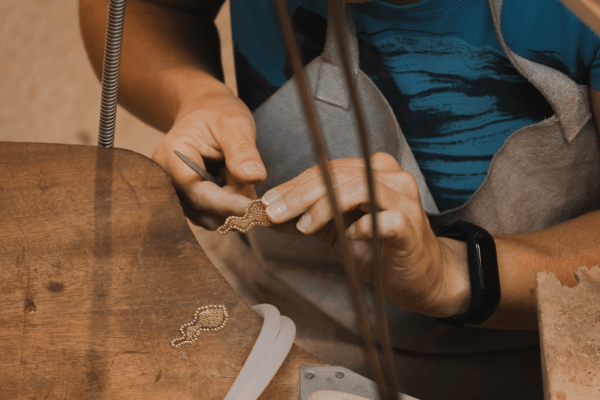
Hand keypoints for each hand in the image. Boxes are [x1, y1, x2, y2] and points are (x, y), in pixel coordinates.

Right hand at [152, 86, 265, 228]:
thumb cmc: (219, 113)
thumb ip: (243, 152)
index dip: (226, 203)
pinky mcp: (184, 199)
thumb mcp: (235, 125)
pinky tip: (234, 187)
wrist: (204, 110)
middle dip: (231, 203)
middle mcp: (164, 178)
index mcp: (171, 155)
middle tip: (253, 188)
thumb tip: (255, 177)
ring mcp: (173, 191)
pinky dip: (225, 206)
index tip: (253, 207)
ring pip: (205, 215)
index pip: (196, 190)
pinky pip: (207, 213)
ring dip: (229, 206)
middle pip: (200, 207)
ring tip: (241, 180)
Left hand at [260, 153, 470, 317]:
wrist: (417, 278)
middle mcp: (390, 176)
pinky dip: (363, 227)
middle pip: (337, 176)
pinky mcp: (412, 225)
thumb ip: (305, 218)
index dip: (294, 185)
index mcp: (371, 170)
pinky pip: (386, 220)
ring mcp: (404, 198)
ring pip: (358, 189)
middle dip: (300, 195)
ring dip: (324, 208)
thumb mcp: (335, 231)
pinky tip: (348, 238)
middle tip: (274, 212)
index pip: (326, 170)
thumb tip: (266, 215)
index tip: (266, 202)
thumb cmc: (377, 249)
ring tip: (303, 227)